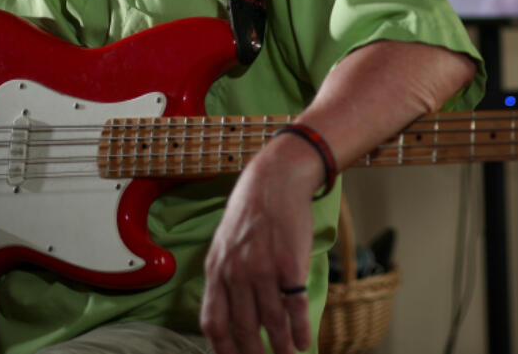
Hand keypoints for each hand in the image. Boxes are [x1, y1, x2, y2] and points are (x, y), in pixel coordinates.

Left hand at [199, 135, 320, 353]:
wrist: (277, 180)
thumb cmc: (251, 210)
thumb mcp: (225, 243)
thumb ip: (224, 276)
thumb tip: (229, 311)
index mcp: (216, 270)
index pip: (213, 323)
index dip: (223, 349)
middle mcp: (236, 273)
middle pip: (244, 329)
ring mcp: (263, 270)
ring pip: (272, 323)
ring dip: (282, 348)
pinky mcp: (290, 265)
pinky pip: (295, 307)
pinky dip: (301, 329)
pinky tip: (304, 341)